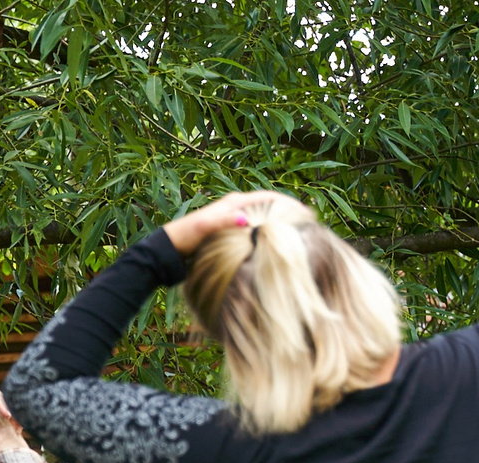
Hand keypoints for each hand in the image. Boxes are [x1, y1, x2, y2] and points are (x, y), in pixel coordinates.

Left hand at [163, 189, 311, 254]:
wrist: (169, 248)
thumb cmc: (186, 236)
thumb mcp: (205, 227)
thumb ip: (225, 221)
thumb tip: (246, 221)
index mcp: (235, 202)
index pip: (269, 198)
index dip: (288, 204)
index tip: (306, 212)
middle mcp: (236, 208)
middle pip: (270, 206)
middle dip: (289, 212)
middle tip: (309, 222)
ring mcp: (233, 219)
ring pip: (263, 217)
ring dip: (279, 222)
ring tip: (298, 232)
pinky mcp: (230, 231)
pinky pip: (255, 228)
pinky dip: (267, 232)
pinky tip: (273, 243)